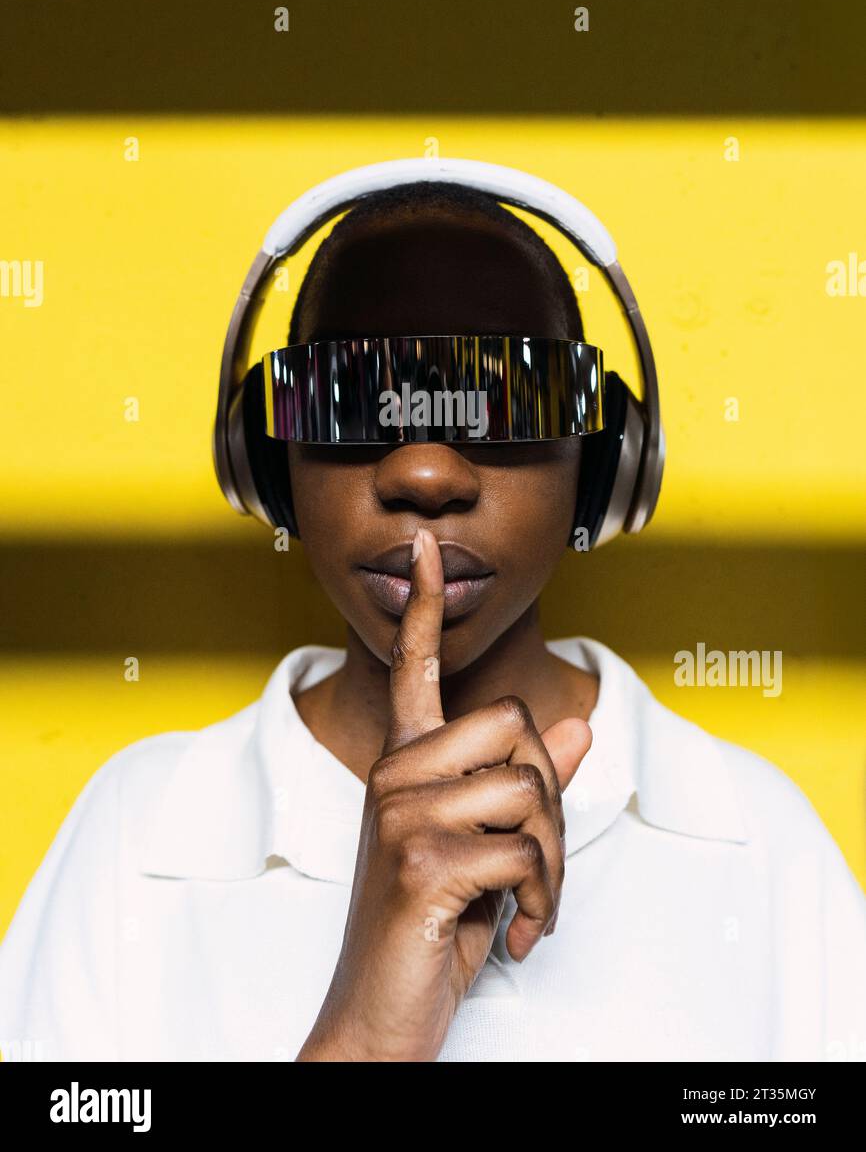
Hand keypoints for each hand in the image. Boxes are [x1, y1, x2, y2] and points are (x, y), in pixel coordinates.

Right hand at [296, 527, 591, 1062]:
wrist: (377, 1018)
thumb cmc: (429, 931)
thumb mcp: (483, 850)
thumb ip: (523, 788)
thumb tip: (579, 731)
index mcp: (405, 765)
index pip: (415, 670)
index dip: (423, 608)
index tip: (425, 549)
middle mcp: (395, 775)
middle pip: (517, 727)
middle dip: (554, 799)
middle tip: (539, 865)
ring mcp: (401, 814)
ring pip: (531, 791)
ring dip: (555, 865)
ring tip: (528, 906)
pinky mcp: (420, 861)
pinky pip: (524, 851)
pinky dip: (542, 902)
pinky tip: (516, 935)